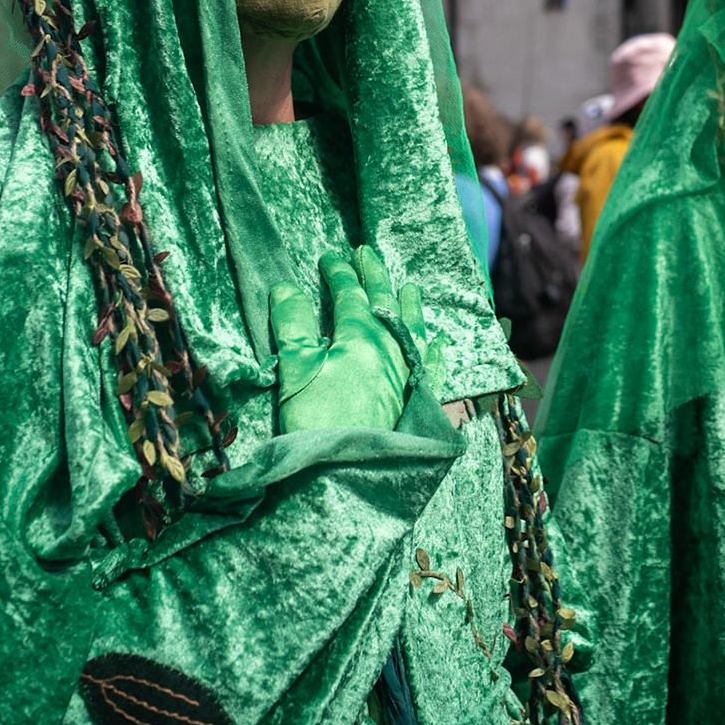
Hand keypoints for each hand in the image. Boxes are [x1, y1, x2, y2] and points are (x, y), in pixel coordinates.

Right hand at [271, 246, 427, 432]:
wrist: (349, 472)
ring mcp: (409, 374)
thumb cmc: (317, 421)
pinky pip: (432, 368)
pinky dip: (435, 351)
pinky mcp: (419, 401)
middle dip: (374, 275)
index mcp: (359, 337)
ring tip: (408, 286)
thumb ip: (292, 326)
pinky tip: (438, 342)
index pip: (349, 294)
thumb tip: (286, 286)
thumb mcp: (294, 370)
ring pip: (413, 328)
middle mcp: (391, 348)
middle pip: (383, 302)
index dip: (338, 272)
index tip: (329, 257)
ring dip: (409, 304)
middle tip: (367, 253)